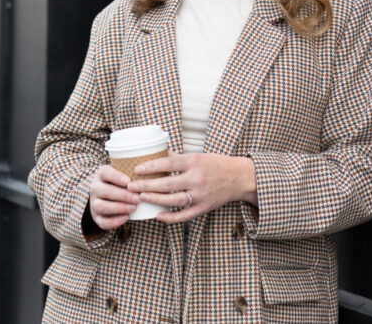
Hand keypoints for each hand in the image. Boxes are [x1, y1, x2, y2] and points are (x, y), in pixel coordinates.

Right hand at [88, 165, 141, 230]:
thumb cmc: (120, 182)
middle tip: (138, 198)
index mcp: (101, 174)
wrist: (106, 195)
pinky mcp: (97, 217)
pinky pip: (102, 221)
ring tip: (134, 208)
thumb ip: (133, 172)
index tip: (129, 181)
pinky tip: (126, 218)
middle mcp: (95, 188)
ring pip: (102, 206)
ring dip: (119, 208)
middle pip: (105, 191)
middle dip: (123, 195)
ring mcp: (94, 203)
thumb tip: (152, 171)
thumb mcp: (123, 173)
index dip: (116, 177)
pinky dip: (114, 221)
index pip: (106, 173)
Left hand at [127, 153, 256, 223]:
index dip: (152, 166)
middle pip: (168, 183)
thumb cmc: (216, 164)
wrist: (239, 177)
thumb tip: (156, 154)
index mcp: (195, 161)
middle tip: (132, 186)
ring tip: (141, 198)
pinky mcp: (204, 207)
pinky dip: (171, 217)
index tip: (137, 169)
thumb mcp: (198, 155)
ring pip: (174, 200)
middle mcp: (197, 178)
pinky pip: (185, 215)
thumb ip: (178, 157)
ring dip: (156, 200)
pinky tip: (158, 216)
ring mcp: (201, 194)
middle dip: (147, 185)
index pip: (169, 163)